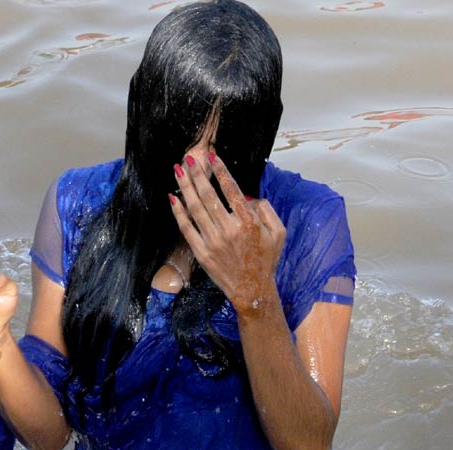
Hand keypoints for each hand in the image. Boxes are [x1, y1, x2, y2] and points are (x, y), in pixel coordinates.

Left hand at [170, 153, 285, 313]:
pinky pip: (186, 228)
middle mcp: (229, 229)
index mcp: (249, 222)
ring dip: (185, 187)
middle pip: (208, 195)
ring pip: (195, 208)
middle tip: (189, 160)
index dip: (220, 171)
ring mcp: (213, 241)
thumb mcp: (278, 233)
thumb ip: (267, 210)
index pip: (231, 189)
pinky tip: (173, 198)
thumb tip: (247, 196)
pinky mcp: (201, 252)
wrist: (252, 290)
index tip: (212, 157)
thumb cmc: (266, 260)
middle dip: (197, 174)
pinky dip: (178, 212)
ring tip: (178, 171)